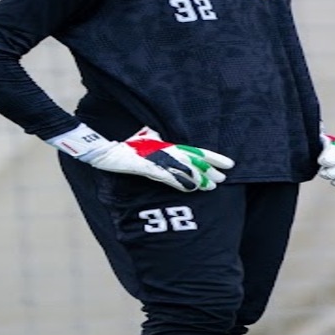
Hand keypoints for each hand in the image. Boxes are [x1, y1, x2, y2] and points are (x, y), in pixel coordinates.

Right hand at [82, 126, 233, 191]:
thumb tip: (174, 158)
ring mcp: (157, 159)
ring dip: (200, 178)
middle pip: (195, 160)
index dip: (214, 157)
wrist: (104, 149)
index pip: (197, 151)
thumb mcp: (148, 146)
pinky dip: (181, 182)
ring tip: (214, 186)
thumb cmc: (125, 146)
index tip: (229, 163)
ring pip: (185, 169)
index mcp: (168, 146)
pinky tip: (193, 189)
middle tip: (225, 178)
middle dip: (210, 170)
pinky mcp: (147, 167)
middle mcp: (166, 152)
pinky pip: (168, 176)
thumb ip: (162, 151)